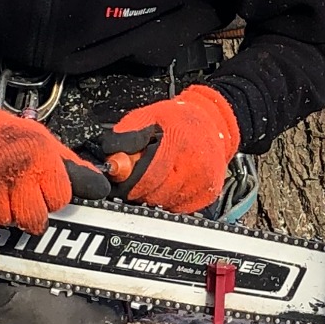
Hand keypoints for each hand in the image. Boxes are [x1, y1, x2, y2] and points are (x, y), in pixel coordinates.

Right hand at [0, 93, 105, 234]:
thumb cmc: (1, 132)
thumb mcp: (43, 140)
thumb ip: (71, 168)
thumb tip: (100, 188)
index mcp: (39, 155)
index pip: (61, 199)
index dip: (53, 197)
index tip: (44, 188)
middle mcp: (16, 170)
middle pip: (36, 220)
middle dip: (31, 212)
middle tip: (21, 195)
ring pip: (9, 223)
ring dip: (5, 213)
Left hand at [95, 85, 240, 214]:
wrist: (212, 124)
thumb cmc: (178, 120)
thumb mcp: (148, 116)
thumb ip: (126, 134)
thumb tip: (112, 159)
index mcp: (180, 143)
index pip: (148, 176)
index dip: (129, 183)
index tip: (119, 182)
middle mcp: (196, 165)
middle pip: (155, 193)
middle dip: (138, 190)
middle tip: (132, 181)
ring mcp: (204, 182)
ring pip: (165, 203)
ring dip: (152, 196)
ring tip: (150, 179)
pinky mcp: (208, 194)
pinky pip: (178, 207)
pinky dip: (167, 200)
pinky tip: (166, 185)